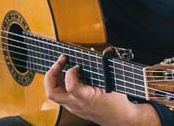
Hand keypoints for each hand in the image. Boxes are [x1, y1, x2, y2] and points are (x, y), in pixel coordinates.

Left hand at [44, 55, 158, 125]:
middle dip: (51, 74)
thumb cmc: (119, 103)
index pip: (70, 85)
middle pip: (52, 92)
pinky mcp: (75, 108)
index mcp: (87, 99)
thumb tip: (90, 53)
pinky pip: (61, 96)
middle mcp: (77, 105)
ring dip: (55, 78)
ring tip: (62, 66)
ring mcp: (74, 108)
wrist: (122, 119)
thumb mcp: (112, 83)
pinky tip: (67, 76)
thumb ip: (101, 68)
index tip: (77, 65)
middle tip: (60, 62)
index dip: (71, 71)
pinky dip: (61, 84)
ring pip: (54, 94)